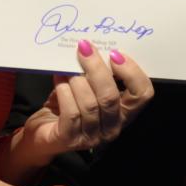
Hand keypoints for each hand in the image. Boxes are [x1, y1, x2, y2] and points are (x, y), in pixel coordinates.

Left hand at [23, 40, 153, 156]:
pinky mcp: (70, 139)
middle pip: (111, 97)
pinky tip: (58, 79)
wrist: (42, 135)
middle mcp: (112, 127)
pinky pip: (71, 112)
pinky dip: (64, 91)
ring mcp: (92, 137)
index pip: (142, 94)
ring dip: (77, 79)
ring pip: (90, 104)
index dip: (132, 72)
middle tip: (84, 49)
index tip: (115, 54)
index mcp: (123, 113)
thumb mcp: (88, 88)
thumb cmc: (68, 107)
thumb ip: (96, 74)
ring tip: (66, 66)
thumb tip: (93, 47)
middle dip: (97, 69)